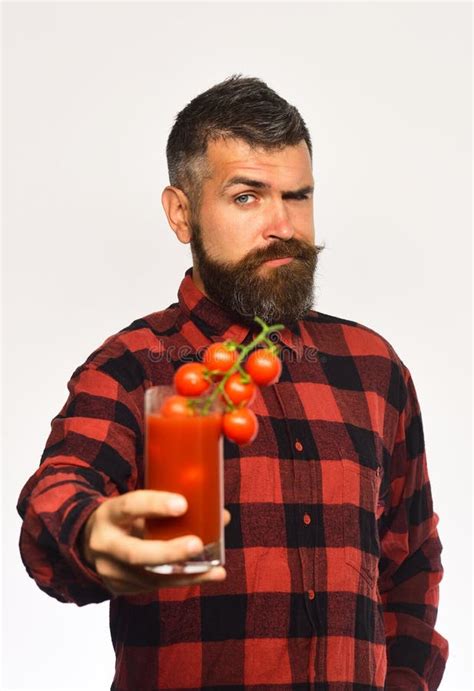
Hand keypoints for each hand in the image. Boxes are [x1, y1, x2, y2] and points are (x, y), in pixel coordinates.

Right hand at [78, 489, 229, 595]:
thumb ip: (170, 507)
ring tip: (214, 569)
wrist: (86, 542)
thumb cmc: (124, 518)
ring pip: (148, 577)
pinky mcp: (119, 588)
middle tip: (197, 544)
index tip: (183, 504)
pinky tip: (207, 575)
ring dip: (184, 573)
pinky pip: (154, 586)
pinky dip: (183, 580)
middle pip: (135, 553)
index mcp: (109, 514)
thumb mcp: (136, 504)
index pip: (130, 507)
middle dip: (169, 551)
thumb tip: (221, 515)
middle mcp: (105, 545)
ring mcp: (110, 571)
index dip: (155, 505)